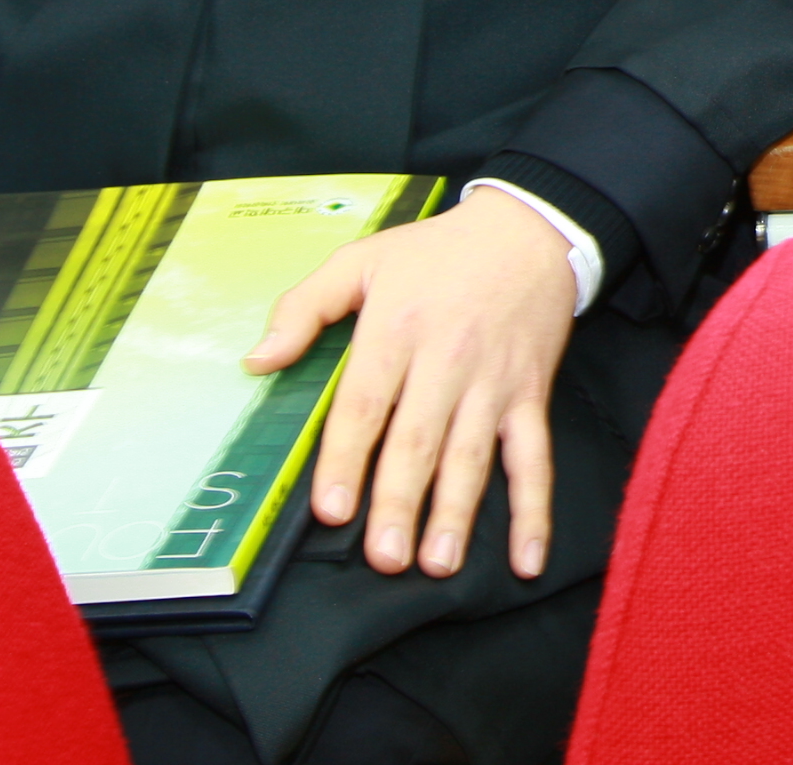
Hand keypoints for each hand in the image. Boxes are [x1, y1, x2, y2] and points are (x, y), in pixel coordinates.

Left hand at [247, 187, 578, 581]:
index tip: (333, 510)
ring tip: (438, 562)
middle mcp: (447, 360)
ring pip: (472, 456)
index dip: (348, 459)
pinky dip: (535, 509)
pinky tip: (528, 556)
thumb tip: (257, 361)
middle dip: (401, 503)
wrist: (529, 229)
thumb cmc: (437, 250)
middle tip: (385, 558)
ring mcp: (493, 383)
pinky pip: (535, 458)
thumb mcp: (362, 258)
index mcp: (398, 328)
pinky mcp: (530, 395)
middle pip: (419, 441)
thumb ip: (304, 307)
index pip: (367, 403)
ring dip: (456, 513)